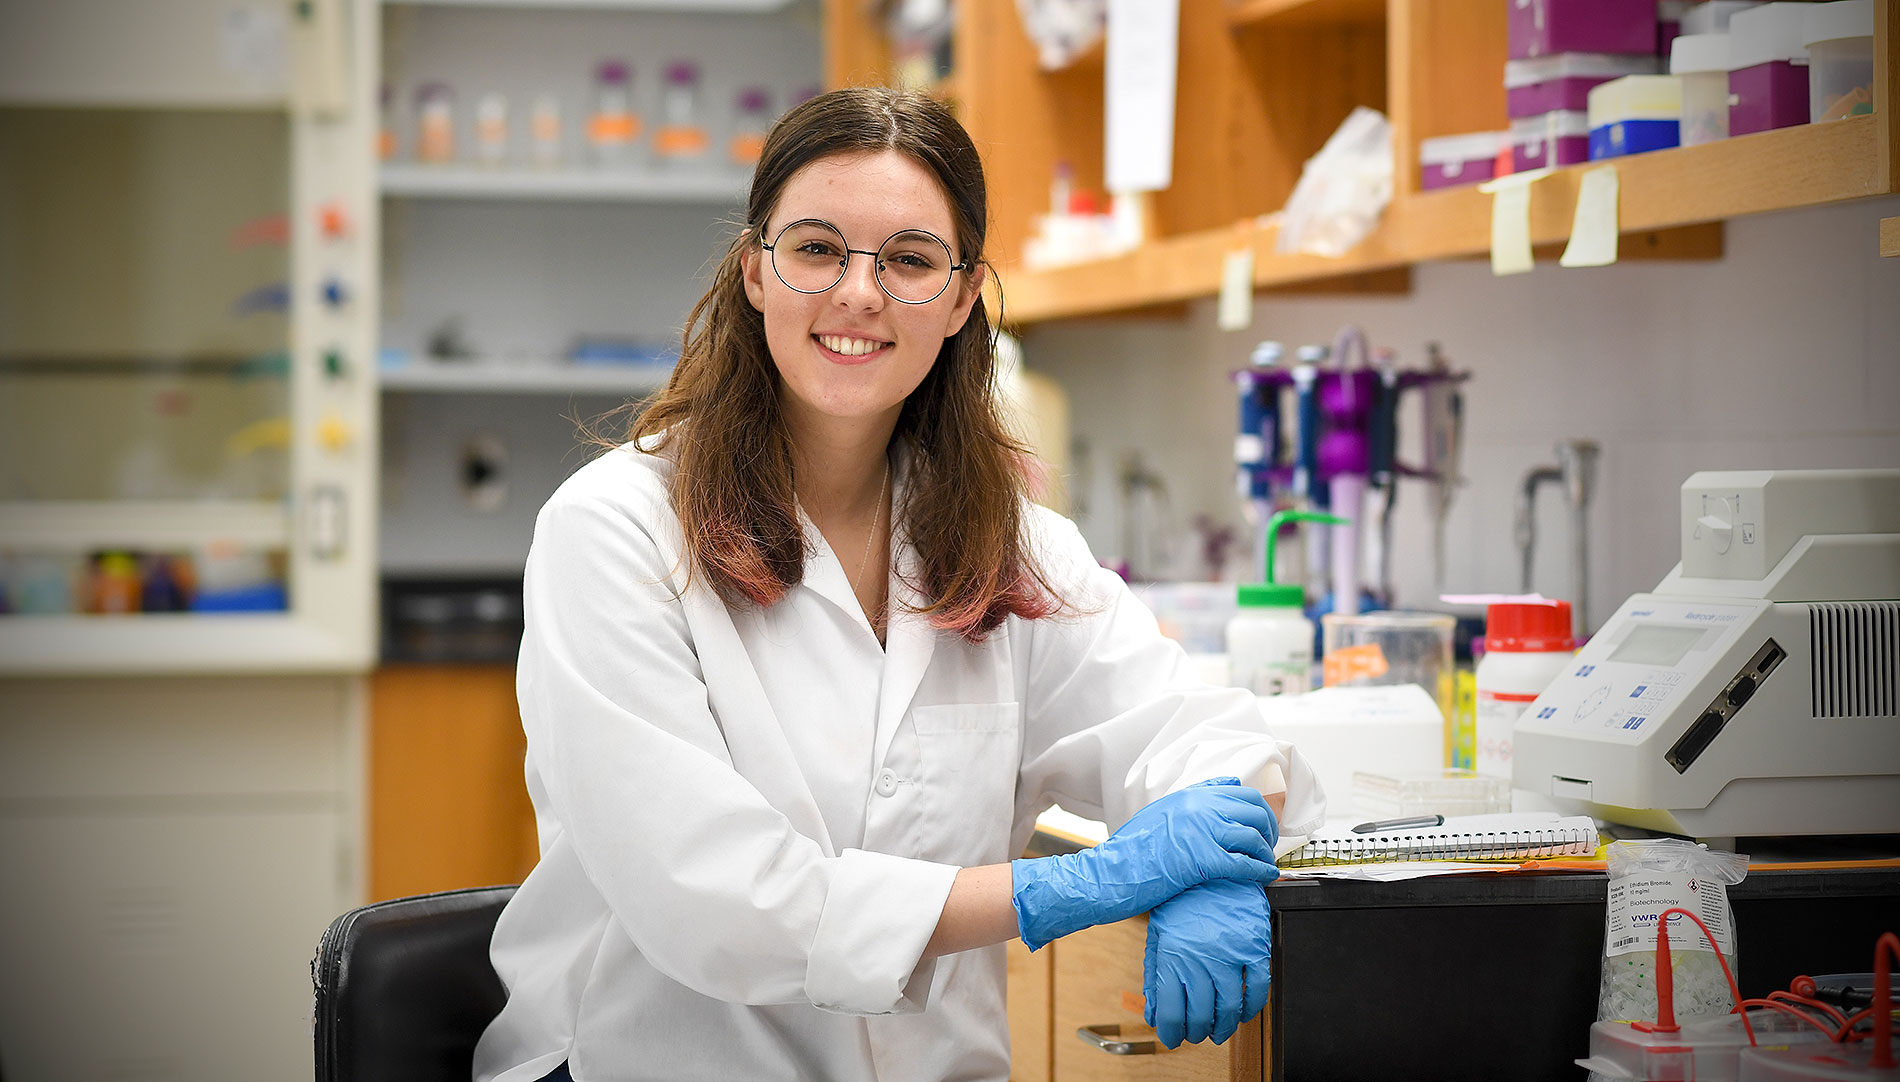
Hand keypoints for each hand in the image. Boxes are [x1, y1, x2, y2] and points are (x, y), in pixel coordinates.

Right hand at [1012, 778, 1278, 950]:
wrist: (1108, 874)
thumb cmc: (1129, 851)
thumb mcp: (1158, 814)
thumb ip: (1190, 803)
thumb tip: (1222, 790)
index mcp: (1188, 795)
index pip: (1241, 792)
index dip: (1259, 810)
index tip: (1262, 825)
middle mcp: (1198, 807)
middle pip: (1254, 811)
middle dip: (1268, 830)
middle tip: (1268, 846)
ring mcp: (1201, 832)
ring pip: (1253, 837)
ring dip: (1265, 853)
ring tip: (1266, 864)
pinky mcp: (1202, 860)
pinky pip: (1244, 863)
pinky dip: (1259, 871)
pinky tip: (1263, 878)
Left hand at [1143, 878, 1272, 1047]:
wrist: (1212, 864)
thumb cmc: (1182, 897)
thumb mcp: (1159, 934)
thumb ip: (1154, 975)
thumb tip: (1151, 1011)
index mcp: (1173, 956)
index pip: (1171, 1013)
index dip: (1171, 1033)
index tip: (1172, 1037)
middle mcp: (1201, 959)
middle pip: (1200, 1016)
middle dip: (1196, 1032)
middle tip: (1195, 1034)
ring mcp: (1230, 954)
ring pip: (1230, 1008)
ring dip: (1224, 1026)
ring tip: (1218, 1029)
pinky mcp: (1254, 946)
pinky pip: (1259, 988)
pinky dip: (1252, 1007)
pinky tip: (1243, 1011)